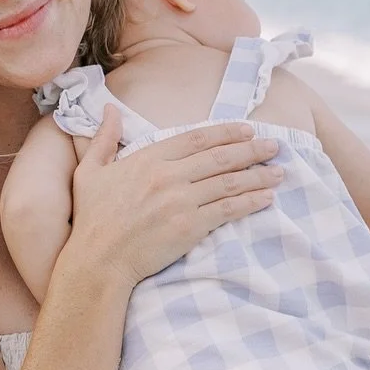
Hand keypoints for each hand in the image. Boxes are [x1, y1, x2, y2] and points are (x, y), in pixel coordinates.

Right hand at [68, 107, 281, 288]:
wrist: (98, 261)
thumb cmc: (92, 219)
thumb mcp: (90, 172)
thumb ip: (104, 138)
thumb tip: (108, 109)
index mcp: (149, 159)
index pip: (196, 139)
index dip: (225, 132)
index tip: (247, 129)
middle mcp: (169, 176)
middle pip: (219, 157)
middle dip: (251, 149)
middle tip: (274, 145)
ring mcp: (181, 202)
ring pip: (229, 182)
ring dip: (258, 175)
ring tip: (279, 171)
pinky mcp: (190, 228)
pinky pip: (228, 210)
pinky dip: (250, 202)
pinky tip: (267, 197)